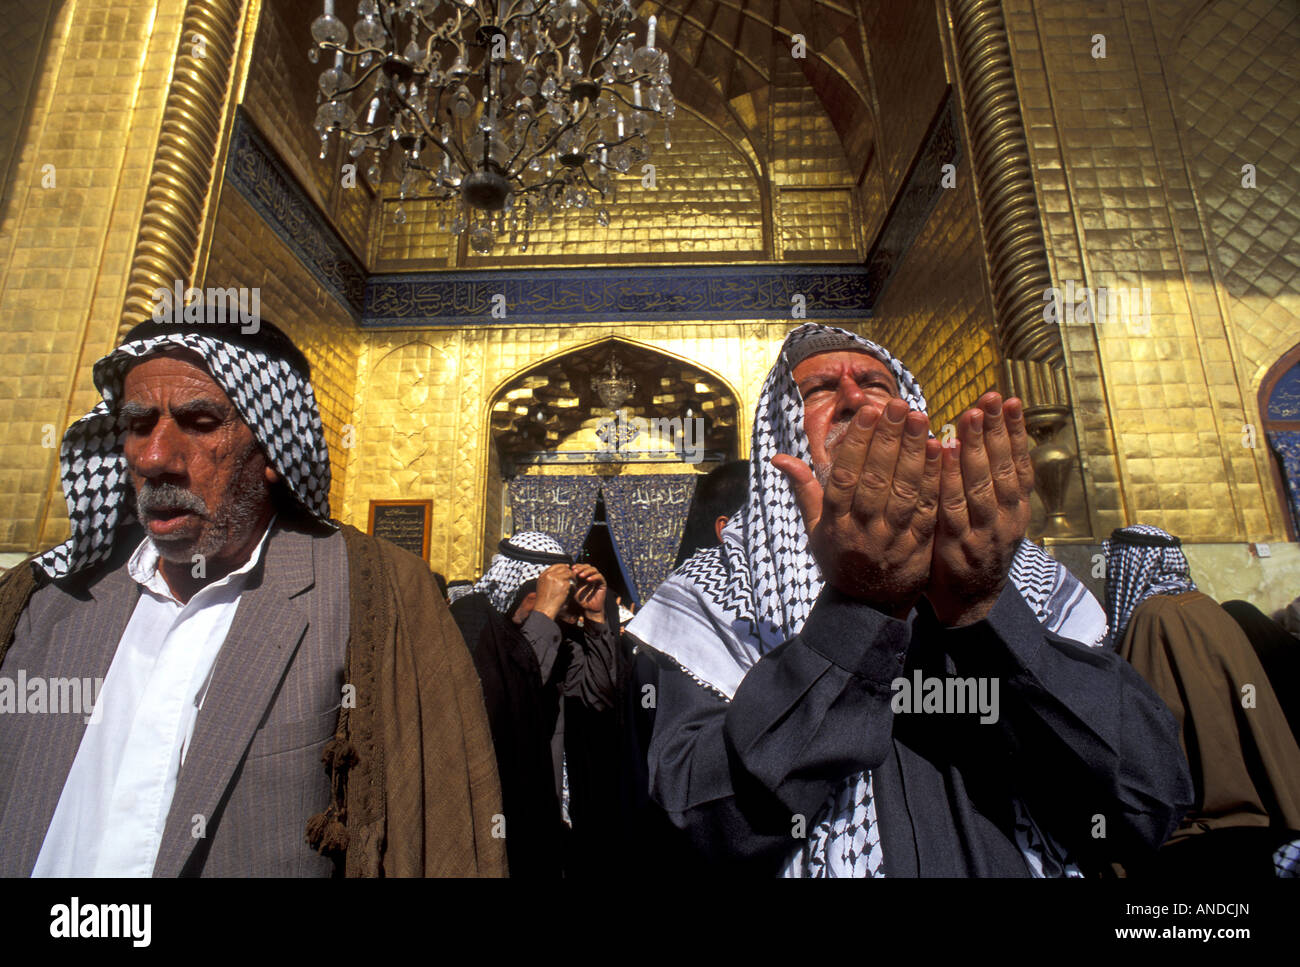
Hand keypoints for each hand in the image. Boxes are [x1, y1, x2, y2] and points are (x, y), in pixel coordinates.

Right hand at [535, 564, 572, 619]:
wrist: (544, 608)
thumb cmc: (544, 601)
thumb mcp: (542, 587)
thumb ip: (549, 579)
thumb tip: (559, 574)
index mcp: (543, 575)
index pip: (555, 566)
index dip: (562, 566)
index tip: (567, 567)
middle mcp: (549, 575)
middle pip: (563, 568)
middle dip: (569, 571)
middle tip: (573, 576)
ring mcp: (556, 578)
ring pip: (568, 573)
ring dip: (573, 577)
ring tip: (574, 583)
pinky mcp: (563, 583)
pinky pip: (571, 582)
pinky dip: (573, 585)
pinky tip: (572, 590)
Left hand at [571, 563, 606, 621]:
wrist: (588, 609)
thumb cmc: (581, 600)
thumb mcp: (574, 589)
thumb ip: (572, 581)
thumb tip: (567, 572)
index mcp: (584, 576)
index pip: (581, 567)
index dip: (577, 566)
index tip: (572, 568)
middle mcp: (591, 576)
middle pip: (588, 566)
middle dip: (581, 568)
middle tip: (576, 571)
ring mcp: (597, 579)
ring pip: (594, 570)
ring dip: (587, 571)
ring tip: (581, 576)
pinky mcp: (602, 583)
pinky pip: (600, 577)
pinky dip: (594, 577)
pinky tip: (588, 579)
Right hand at [773, 397, 941, 618]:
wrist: (868, 608)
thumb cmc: (840, 560)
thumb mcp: (815, 529)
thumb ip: (803, 489)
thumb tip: (778, 457)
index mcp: (835, 523)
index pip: (844, 477)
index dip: (857, 444)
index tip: (868, 412)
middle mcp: (863, 530)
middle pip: (875, 480)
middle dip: (888, 439)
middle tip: (899, 405)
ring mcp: (893, 539)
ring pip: (904, 491)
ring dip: (914, 453)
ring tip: (921, 419)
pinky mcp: (920, 546)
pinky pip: (928, 509)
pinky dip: (935, 479)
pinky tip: (941, 451)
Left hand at [925, 393, 1033, 625]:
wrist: (972, 601)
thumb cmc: (977, 548)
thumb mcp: (995, 515)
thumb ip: (991, 481)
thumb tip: (983, 437)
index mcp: (1017, 507)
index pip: (1020, 462)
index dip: (1016, 431)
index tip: (1011, 400)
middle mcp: (1007, 517)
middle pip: (1005, 467)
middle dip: (997, 429)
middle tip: (990, 398)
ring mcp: (985, 532)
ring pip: (983, 484)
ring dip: (976, 448)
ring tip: (971, 416)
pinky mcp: (959, 546)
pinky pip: (954, 507)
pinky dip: (950, 479)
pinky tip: (944, 455)